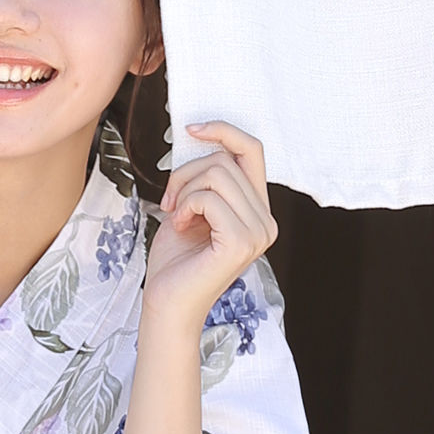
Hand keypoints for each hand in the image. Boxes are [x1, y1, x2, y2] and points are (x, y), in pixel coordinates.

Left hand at [141, 123, 276, 337]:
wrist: (167, 304)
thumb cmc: (175, 260)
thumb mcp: (192, 207)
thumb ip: (207, 179)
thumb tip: (200, 138)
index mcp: (258, 211)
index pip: (253, 151)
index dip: (224, 131)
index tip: (192, 129)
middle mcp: (266, 221)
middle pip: (226, 160)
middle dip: (186, 172)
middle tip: (170, 200)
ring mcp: (258, 233)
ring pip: (217, 174)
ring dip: (184, 190)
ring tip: (177, 215)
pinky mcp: (242, 242)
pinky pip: (209, 198)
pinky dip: (186, 205)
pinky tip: (180, 226)